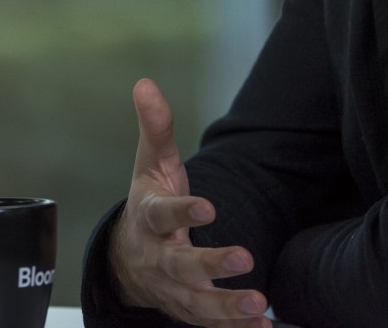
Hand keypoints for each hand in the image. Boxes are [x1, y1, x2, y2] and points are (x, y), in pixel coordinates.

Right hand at [108, 78, 270, 327]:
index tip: (209, 207)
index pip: (161, 214)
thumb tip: (145, 83)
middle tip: (245, 259)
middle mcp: (157, 256)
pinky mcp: (187, 309)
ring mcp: (171, 287)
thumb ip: (156, 126)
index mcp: (148, 216)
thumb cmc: (149, 200)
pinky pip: (209, 324)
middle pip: (180, 265)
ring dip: (227, 308)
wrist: (127, 259)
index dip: (182, 212)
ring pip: (196, 303)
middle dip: (210, 266)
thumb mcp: (151, 163)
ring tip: (260, 305)